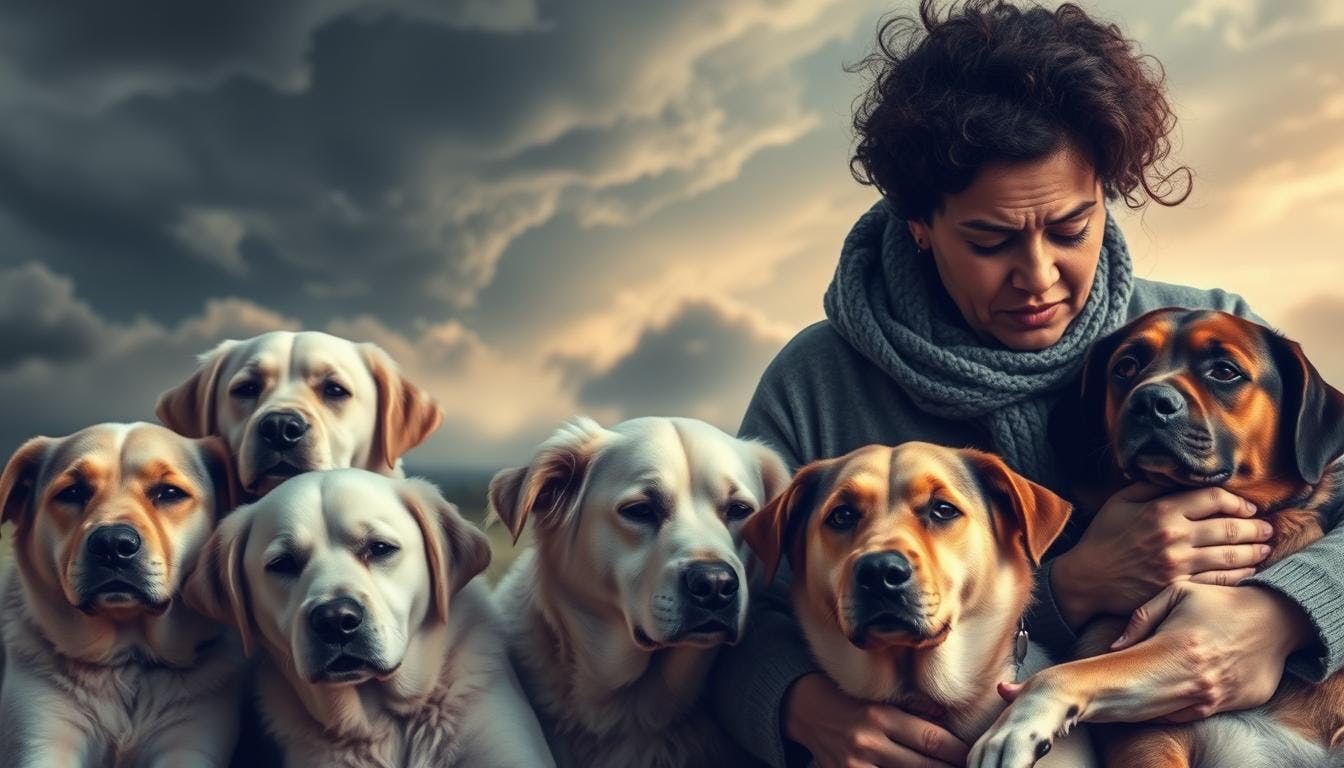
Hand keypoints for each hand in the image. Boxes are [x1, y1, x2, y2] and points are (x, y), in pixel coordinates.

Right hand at [784, 673, 968, 767]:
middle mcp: (868, 743)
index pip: (932, 740)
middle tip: (971, 766)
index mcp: (880, 717)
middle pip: (925, 766)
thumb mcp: (881, 699)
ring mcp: (855, 767)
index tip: (972, 755)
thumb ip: (915, 711)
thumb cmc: (851, 702)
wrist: (806, 711)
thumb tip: (950, 723)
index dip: (959, 752)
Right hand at [1051, 483, 1270, 627]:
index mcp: (1161, 510)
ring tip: (1265, 547)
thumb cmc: (1103, 538)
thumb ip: (1151, 486)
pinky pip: (1220, 579)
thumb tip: (1180, 475)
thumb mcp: (1120, 502)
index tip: (1248, 507)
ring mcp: (1178, 564)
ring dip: (1254, 550)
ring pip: (1231, 555)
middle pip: (1229, 527)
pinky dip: (1241, 574)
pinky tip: (1249, 569)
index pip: (1213, 498)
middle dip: (1255, 527)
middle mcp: (1174, 536)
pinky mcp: (1178, 587)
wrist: (1088, 579)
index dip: (1237, 501)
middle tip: (1267, 528)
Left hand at [1109, 581, 1312, 719]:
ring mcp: (1220, 694)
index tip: (1108, 680)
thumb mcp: (1179, 593)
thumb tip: (1115, 647)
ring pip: (1177, 713)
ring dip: (1159, 707)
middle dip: (1136, 699)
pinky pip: (1201, 714)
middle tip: (1120, 695)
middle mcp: (1200, 677)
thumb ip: (1143, 617)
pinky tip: (1173, 696)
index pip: (1138, 677)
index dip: (1121, 681)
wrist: (1277, 616)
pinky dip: (1185, 708)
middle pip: (1154, 702)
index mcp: (1181, 647)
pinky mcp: (1238, 702)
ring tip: (1145, 696)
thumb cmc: (1222, 601)